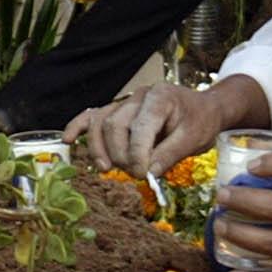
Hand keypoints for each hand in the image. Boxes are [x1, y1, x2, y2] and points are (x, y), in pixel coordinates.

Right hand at [63, 84, 222, 179]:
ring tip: (105, 168)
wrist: (203, 108)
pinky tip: (68, 139)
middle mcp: (139, 97)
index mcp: (160, 98)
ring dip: (99, 147)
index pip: (139, 127)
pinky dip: (79, 126)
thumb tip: (148, 173)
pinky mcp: (118, 110)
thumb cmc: (200, 122)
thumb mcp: (194, 139)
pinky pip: (93, 115)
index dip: (137, 154)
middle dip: (120, 154)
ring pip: (100, 122)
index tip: (144, 175)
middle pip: (115, 125)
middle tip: (135, 174)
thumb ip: (170, 154)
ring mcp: (125, 101)